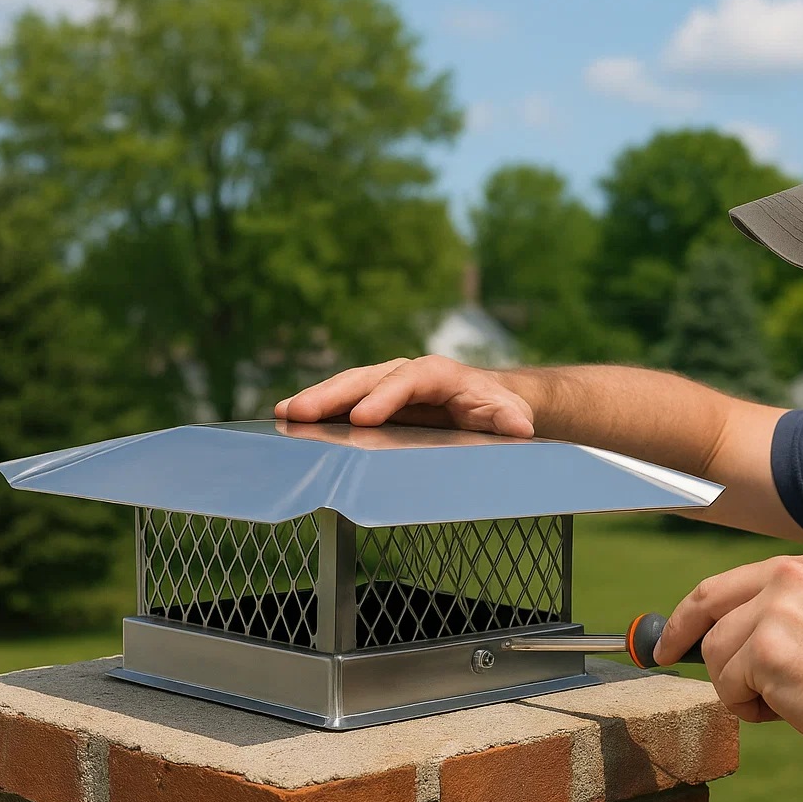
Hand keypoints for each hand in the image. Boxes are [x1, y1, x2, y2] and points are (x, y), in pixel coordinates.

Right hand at [274, 355, 535, 436]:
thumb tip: (519, 428)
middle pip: (365, 378)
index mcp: (437, 374)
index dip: (383, 398)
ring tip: (283, 414)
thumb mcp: (509, 415)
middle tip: (299, 412)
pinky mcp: (374, 400)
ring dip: (315, 400)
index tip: (361, 419)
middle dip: (331, 395)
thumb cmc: (497, 408)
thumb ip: (510, 421)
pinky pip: (343, 402)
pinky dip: (318, 409)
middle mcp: (405, 373)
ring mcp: (385, 385)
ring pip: (347, 387)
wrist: (487, 401)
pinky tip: (287, 421)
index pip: (406, 381)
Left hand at [655, 548, 802, 754]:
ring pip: (715, 653)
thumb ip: (777, 615)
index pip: (731, 581)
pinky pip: (726, 684)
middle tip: (663, 656)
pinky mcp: (766, 646)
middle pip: (710, 604)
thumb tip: (713, 633)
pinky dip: (747, 707)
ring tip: (785, 698)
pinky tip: (788, 708)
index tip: (675, 632)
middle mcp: (792, 574)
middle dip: (681, 634)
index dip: (695, 609)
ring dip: (738, 686)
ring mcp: (778, 608)